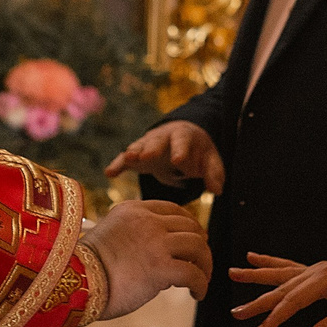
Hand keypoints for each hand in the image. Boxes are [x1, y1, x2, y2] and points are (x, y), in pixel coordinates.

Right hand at [91, 199, 212, 317]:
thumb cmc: (87, 266)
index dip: (189, 224)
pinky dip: (201, 284)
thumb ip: (134, 235)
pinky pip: (194, 273)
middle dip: (201, 244)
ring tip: (201, 279)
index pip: (173, 209)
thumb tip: (159, 253)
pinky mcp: (160, 267)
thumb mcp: (111, 235)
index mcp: (134, 210)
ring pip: (198, 246)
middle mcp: (148, 221)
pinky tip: (198, 294)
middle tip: (201, 262)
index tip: (194, 239)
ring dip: (205, 264)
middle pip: (190, 226)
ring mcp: (156, 242)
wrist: (74, 281)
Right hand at [106, 121, 224, 195]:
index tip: (178, 160)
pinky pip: (125, 159)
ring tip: (127, 159)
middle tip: (145, 156)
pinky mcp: (137, 156)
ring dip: (133, 152)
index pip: (182, 140)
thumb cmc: (198, 153)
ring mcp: (148, 145)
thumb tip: (217, 190)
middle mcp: (163, 137)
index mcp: (184, 136)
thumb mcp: (209, 160)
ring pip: (139, 146)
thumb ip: (213, 173)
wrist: (181, 141)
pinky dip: (118, 165)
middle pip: (157, 140)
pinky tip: (110, 173)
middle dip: (151, 148)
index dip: (180, 149)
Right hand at [230, 256, 326, 326]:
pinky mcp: (319, 271)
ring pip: (280, 273)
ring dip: (256, 276)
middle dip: (257, 301)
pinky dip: (271, 263)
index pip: (293, 302)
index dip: (274, 318)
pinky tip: (254, 257)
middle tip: (235, 313)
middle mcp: (318, 271)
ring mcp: (317, 269)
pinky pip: (289, 267)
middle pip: (281, 288)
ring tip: (232, 273)